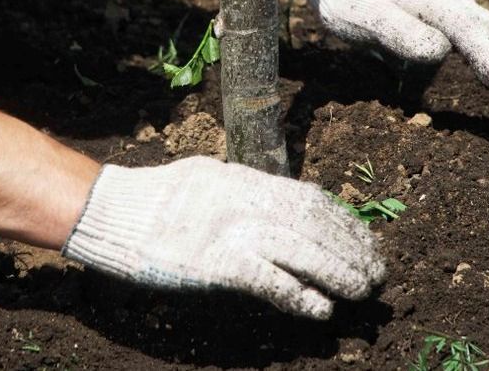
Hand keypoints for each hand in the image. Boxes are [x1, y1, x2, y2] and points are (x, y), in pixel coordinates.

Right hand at [62, 157, 384, 318]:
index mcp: (247, 180)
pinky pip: (268, 280)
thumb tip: (283, 203)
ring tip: (363, 290)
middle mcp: (247, 200)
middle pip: (315, 224)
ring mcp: (232, 231)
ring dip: (338, 271)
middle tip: (377, 272)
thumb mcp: (211, 179)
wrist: (112, 212)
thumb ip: (248, 190)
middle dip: (351, 248)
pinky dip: (298, 294)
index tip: (366, 241)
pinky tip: (320, 309)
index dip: (345, 222)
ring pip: (302, 250)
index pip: (311, 199)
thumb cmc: (156, 198)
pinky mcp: (215, 263)